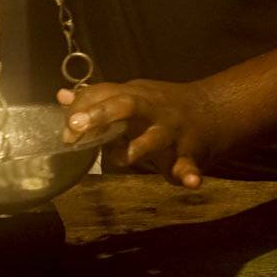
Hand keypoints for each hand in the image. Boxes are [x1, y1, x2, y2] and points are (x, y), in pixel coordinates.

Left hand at [58, 79, 221, 188]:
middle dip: (100, 114)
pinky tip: (189, 182)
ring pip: (155, 137)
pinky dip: (190, 173)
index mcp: (134, 95)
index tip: (67, 127)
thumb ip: (97, 100)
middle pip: (125, 105)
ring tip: (125, 157)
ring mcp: (172, 130)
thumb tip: (62, 96)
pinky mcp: (190, 152)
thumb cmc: (161, 107)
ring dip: (140, 147)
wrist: (214, 109)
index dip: (82, 108)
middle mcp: (151, 110)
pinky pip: (189, 163)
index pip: (103, 94)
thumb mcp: (131, 96)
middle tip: (76, 126)